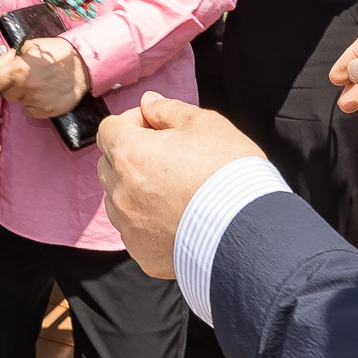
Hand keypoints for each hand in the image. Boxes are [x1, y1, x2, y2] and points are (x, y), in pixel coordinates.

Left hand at [0, 36, 90, 118]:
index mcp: (19, 69)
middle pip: (6, 94)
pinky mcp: (47, 111)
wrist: (84, 64)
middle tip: (28, 76)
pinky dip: (36, 104)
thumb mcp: (28, 48)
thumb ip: (3, 60)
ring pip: (20, 103)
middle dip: (13, 86)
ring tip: (40, 83)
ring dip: (25, 95)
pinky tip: (46, 92)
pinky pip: (32, 111)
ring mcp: (37, 101)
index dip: (0, 78)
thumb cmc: (54, 52)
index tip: (9, 74)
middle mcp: (27, 87)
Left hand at [98, 94, 265, 278]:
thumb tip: (148, 103)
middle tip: (167, 157)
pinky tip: (178, 218)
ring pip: (119, 200)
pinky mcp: (143, 254)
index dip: (133, 121)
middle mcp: (120, 193)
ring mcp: (130, 227)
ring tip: (174, 191)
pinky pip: (135, 232)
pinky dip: (148, 222)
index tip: (156, 126)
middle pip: (109, 165)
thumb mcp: (204, 123)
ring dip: (136, 190)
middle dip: (130, 155)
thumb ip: (168, 109)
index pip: (108, 129)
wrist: (249, 230)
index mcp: (130, 155)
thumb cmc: (228, 172)